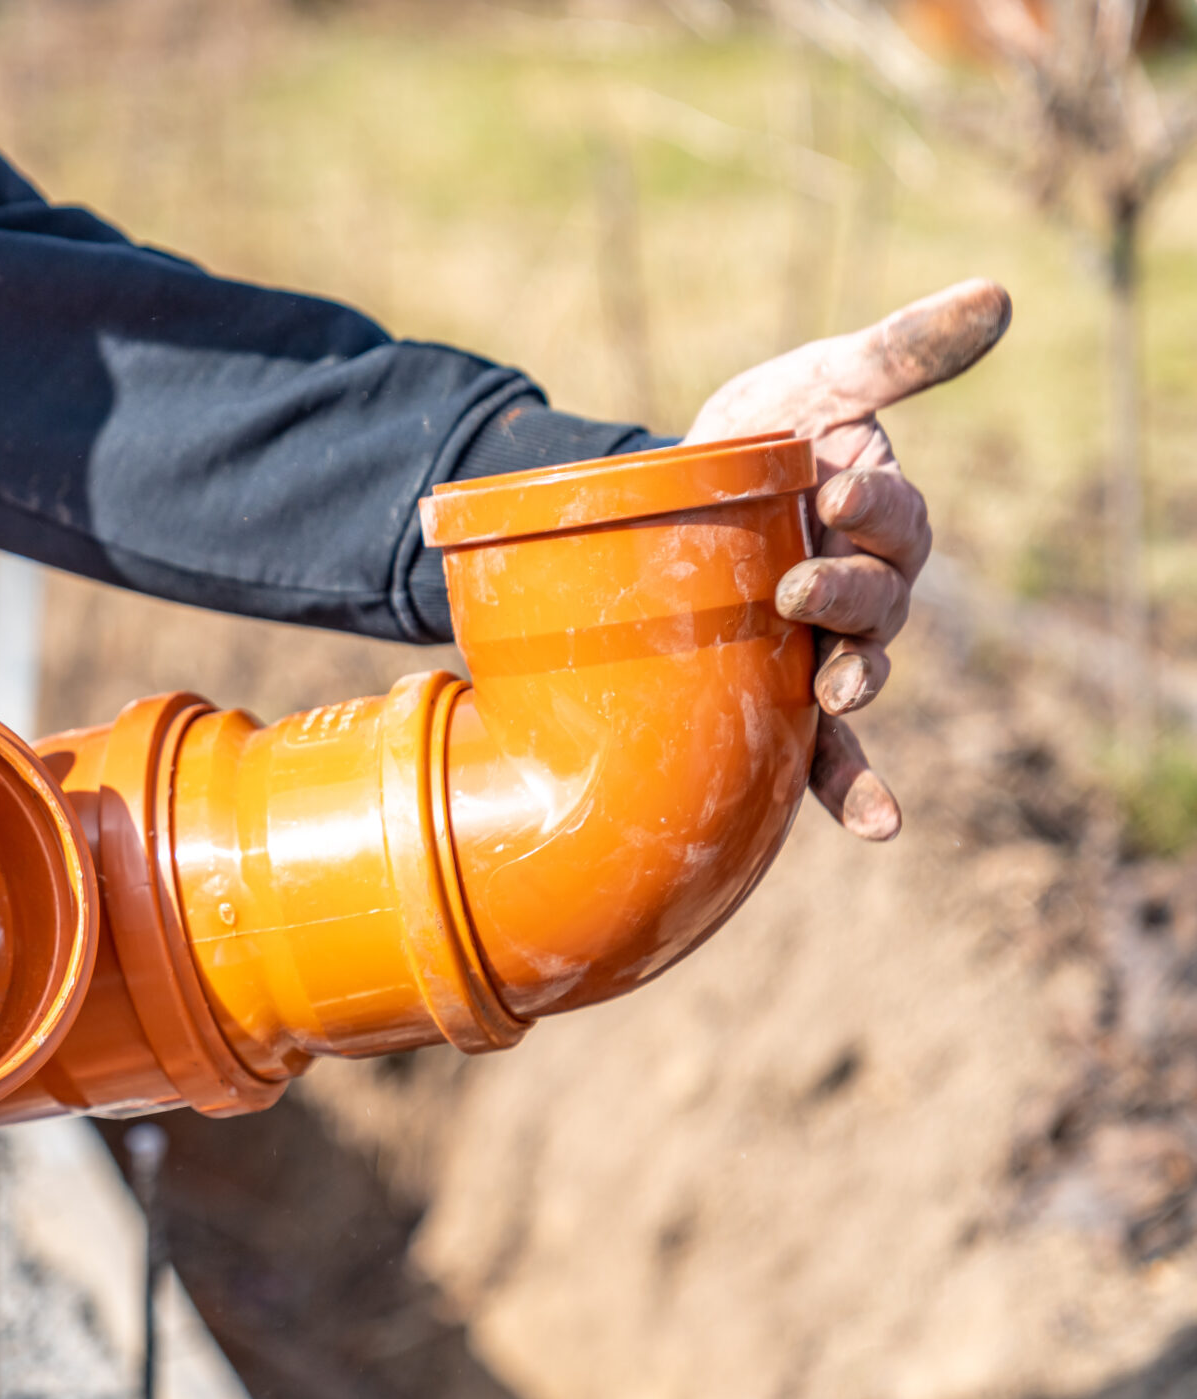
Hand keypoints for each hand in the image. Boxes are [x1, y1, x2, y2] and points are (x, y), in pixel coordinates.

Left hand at [684, 277, 1011, 841]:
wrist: (678, 494)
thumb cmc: (765, 429)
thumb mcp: (821, 380)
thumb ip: (901, 353)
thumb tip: (999, 296)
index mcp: (882, 518)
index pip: (895, 518)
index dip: (873, 507)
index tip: (835, 486)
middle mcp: (870, 589)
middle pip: (878, 603)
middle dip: (846, 597)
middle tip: (798, 587)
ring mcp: (828, 645)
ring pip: (858, 675)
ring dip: (851, 691)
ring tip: (833, 698)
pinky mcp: (784, 689)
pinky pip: (830, 750)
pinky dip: (851, 785)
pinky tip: (878, 824)